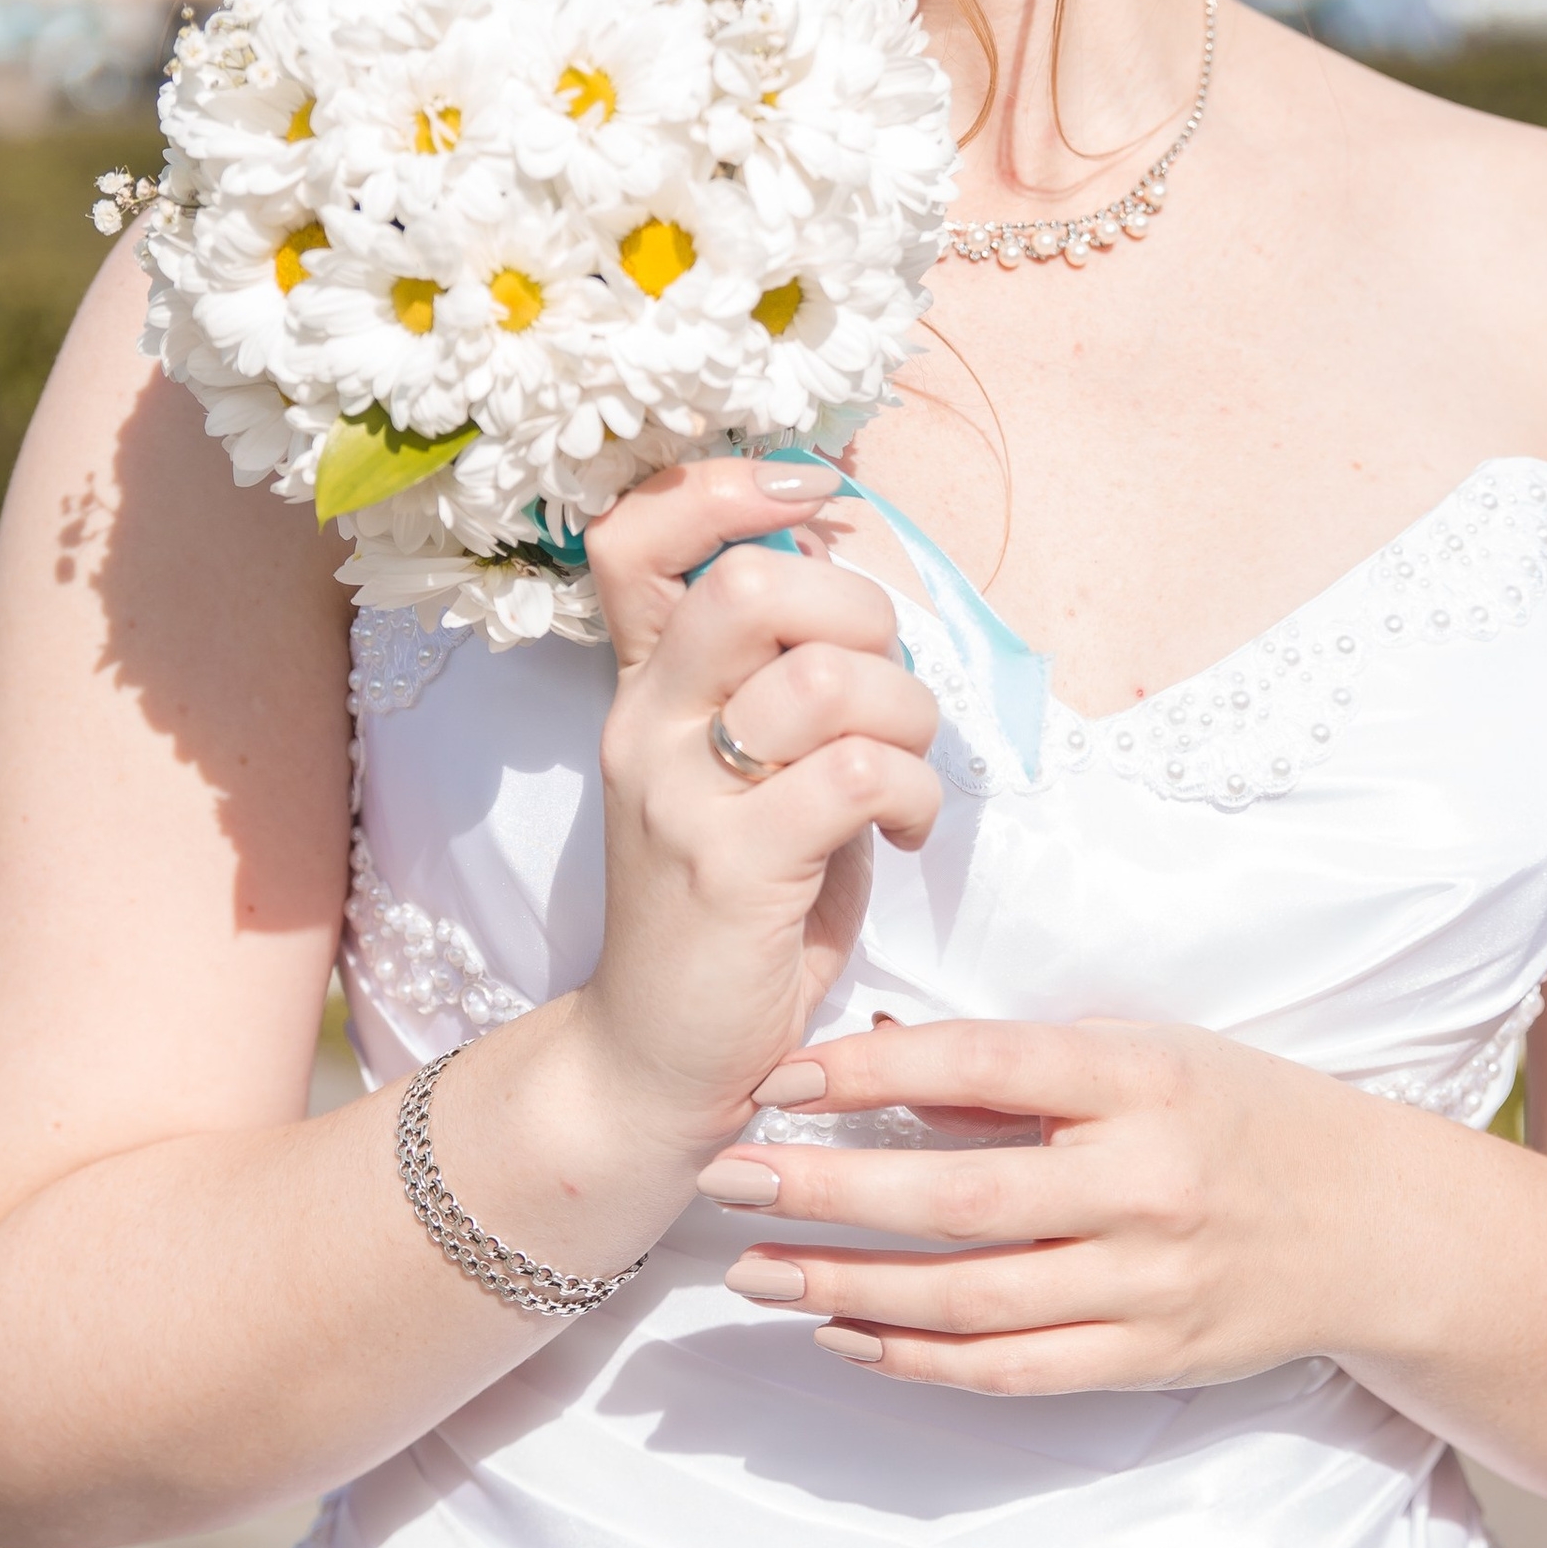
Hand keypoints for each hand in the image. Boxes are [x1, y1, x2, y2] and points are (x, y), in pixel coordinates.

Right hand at [573, 459, 942, 1164]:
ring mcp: (679, 797)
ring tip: (902, 778)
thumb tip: (853, 586)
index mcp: (645, 691)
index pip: (635, 537)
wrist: (656, 1059)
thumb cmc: (729, 912)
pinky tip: (899, 836)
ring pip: (822, 679)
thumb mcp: (742, 777)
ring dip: (904, 719)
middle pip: (748, 585)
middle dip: (861, 616)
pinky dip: (911, 797)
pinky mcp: (729, 870)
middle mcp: (645, 727)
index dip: (727, 488)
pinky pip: (857, 774)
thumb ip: (778, 685)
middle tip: (884, 691)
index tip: (814, 501)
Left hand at [692, 1016, 1380, 1393]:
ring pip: (972, 1299)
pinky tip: (841, 1335)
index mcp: (1144, 1080)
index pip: (987, 1066)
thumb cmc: (1238, 1114)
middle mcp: (1148, 1185)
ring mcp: (1149, 1284)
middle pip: (962, 1198)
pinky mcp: (1149, 1359)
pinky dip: (918, 1358)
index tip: (780, 1078)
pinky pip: (1012, 1371)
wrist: (1373, 1226)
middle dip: (829, 1191)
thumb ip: (1022, 1070)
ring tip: (755, 1270)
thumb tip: (874, 1060)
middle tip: (729, 1178)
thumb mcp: (1146, 1053)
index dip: (874, 1073)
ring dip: (848, 1287)